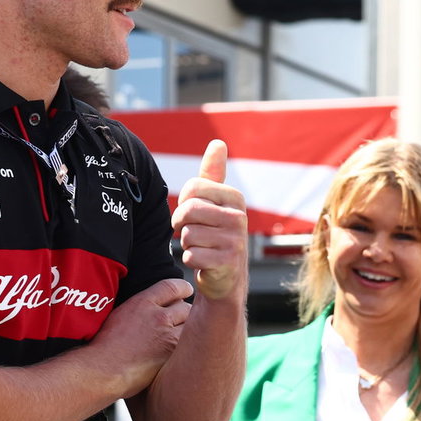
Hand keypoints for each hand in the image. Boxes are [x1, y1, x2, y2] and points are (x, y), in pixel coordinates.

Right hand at [91, 277, 192, 394]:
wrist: (103, 369)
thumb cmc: (103, 346)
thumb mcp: (119, 314)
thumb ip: (139, 307)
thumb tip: (149, 306)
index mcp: (142, 303)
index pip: (172, 287)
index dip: (183, 288)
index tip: (187, 290)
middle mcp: (158, 317)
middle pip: (185, 307)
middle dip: (185, 312)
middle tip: (182, 318)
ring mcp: (168, 336)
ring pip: (190, 326)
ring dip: (188, 329)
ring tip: (180, 336)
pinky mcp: (172, 354)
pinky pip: (188, 345)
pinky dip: (186, 346)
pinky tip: (180, 351)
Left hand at [173, 140, 248, 301]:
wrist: (227, 278)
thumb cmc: (215, 233)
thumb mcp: (215, 202)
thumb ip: (214, 173)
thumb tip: (218, 142)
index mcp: (235, 197)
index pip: (192, 188)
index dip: (183, 202)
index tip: (191, 213)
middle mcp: (239, 217)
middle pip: (188, 210)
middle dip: (180, 223)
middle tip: (188, 231)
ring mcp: (236, 241)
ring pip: (188, 234)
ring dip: (187, 243)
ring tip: (201, 246)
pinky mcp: (228, 263)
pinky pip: (191, 255)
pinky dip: (191, 260)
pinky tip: (204, 261)